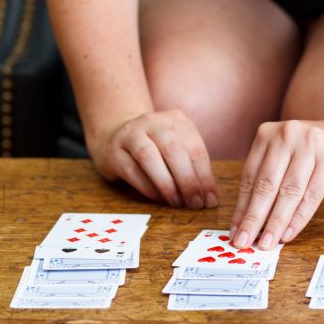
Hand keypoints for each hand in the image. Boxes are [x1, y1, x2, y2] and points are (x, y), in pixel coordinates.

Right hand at [88, 109, 217, 208]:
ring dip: (167, 184)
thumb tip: (207, 197)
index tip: (210, 200)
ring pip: (149, 156)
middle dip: (188, 180)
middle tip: (195, 204)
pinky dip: (148, 187)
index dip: (205, 176)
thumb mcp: (177, 146)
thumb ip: (191, 166)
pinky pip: (131, 170)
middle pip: (174, 149)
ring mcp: (131, 134)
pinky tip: (160, 199)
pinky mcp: (113, 151)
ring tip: (178, 203)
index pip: (195, 148)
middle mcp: (153, 122)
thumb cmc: (156, 147)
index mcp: (176, 120)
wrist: (116, 137)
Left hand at [230, 118, 323, 249]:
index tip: (235, 231)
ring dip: (275, 222)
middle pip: (266, 184)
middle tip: (243, 242)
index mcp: (268, 133)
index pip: (250, 176)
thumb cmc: (315, 152)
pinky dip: (298, 218)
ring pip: (288, 192)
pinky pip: (312, 195)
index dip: (241, 207)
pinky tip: (288, 233)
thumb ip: (269, 181)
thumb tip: (247, 221)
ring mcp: (310, 144)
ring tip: (266, 243)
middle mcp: (286, 135)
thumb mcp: (286, 156)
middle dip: (253, 218)